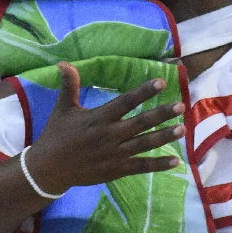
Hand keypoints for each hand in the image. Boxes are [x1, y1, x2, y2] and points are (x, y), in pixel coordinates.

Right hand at [24, 62, 184, 193]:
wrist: (49, 170)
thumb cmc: (56, 135)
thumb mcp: (62, 109)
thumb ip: (69, 86)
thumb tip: (63, 62)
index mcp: (99, 118)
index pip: (125, 102)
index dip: (144, 92)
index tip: (161, 82)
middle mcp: (110, 136)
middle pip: (141, 123)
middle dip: (162, 114)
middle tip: (181, 106)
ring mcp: (115, 155)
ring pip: (145, 144)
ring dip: (165, 137)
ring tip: (182, 129)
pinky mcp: (117, 170)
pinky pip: (141, 167)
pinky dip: (159, 164)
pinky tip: (176, 161)